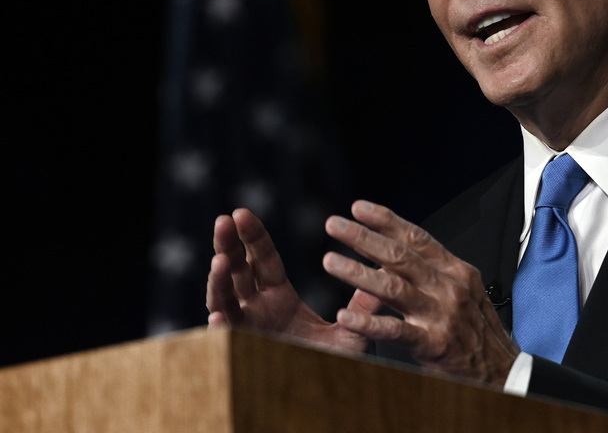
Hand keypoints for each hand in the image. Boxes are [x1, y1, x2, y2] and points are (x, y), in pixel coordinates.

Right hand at [206, 208, 380, 353]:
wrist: (326, 399)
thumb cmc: (332, 364)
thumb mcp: (352, 331)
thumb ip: (364, 304)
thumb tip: (385, 274)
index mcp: (278, 297)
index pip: (264, 260)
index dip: (252, 237)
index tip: (242, 212)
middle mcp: (257, 309)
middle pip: (237, 271)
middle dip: (228, 246)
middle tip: (225, 219)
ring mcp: (247, 330)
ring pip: (224, 300)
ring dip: (219, 282)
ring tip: (219, 262)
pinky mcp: (243, 353)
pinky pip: (228, 341)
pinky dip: (222, 329)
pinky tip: (218, 316)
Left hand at [322, 200, 520, 384]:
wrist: (504, 371)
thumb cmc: (478, 332)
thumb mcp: (462, 291)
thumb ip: (433, 272)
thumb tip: (395, 254)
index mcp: (455, 270)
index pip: (416, 237)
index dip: (386, 220)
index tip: (358, 208)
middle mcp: (449, 286)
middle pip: (400, 255)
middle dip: (363, 237)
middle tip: (335, 225)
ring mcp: (441, 314)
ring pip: (393, 286)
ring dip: (358, 272)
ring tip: (331, 262)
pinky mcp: (433, 343)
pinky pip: (395, 330)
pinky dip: (369, 322)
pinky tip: (346, 316)